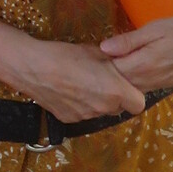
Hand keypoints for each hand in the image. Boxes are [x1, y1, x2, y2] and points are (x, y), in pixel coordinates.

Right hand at [8, 37, 149, 127]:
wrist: (33, 67)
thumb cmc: (67, 55)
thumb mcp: (96, 52)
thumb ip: (114, 62)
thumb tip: (122, 63)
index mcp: (114, 91)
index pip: (138, 104)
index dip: (134, 95)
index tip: (126, 85)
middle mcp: (103, 108)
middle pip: (118, 108)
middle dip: (115, 96)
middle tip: (102, 80)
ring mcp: (86, 116)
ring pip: (100, 110)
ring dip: (97, 100)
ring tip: (82, 83)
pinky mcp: (69, 119)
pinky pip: (82, 113)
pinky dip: (80, 104)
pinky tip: (68, 90)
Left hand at [101, 0, 172, 86]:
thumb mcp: (155, 28)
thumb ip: (129, 41)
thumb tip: (103, 49)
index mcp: (143, 65)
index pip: (112, 71)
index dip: (100, 64)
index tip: (90, 55)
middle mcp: (150, 80)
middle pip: (120, 83)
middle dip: (107, 74)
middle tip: (95, 61)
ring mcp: (160, 84)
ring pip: (132, 87)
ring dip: (120, 79)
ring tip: (110, 65)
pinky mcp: (168, 83)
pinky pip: (145, 86)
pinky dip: (134, 80)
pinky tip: (131, 68)